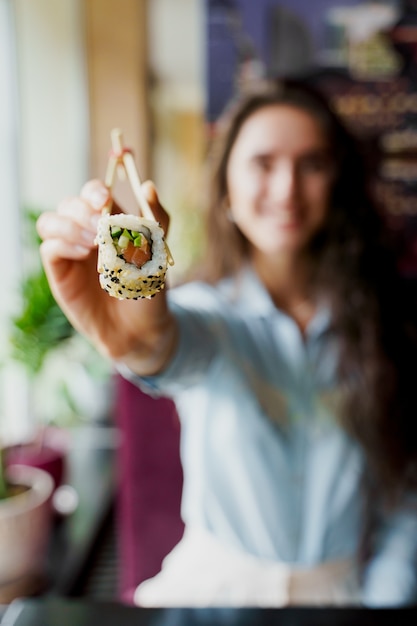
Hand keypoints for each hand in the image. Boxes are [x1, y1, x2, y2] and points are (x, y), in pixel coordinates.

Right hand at [37, 179, 175, 371]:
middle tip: (98, 222)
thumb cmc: (149, 289)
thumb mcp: (158, 253)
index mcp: (111, 223)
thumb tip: (149, 186)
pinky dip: (63, 244)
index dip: (95, 191)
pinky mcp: (60, 271)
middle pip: (70, 204)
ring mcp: (71, 251)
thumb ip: (157, 220)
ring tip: (93, 243)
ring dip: (70, 226)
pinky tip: (84, 254)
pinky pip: (49, 247)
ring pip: (51, 221)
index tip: (106, 200)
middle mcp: (87, 233)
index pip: (94, 194)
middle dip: (82, 208)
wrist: (140, 329)